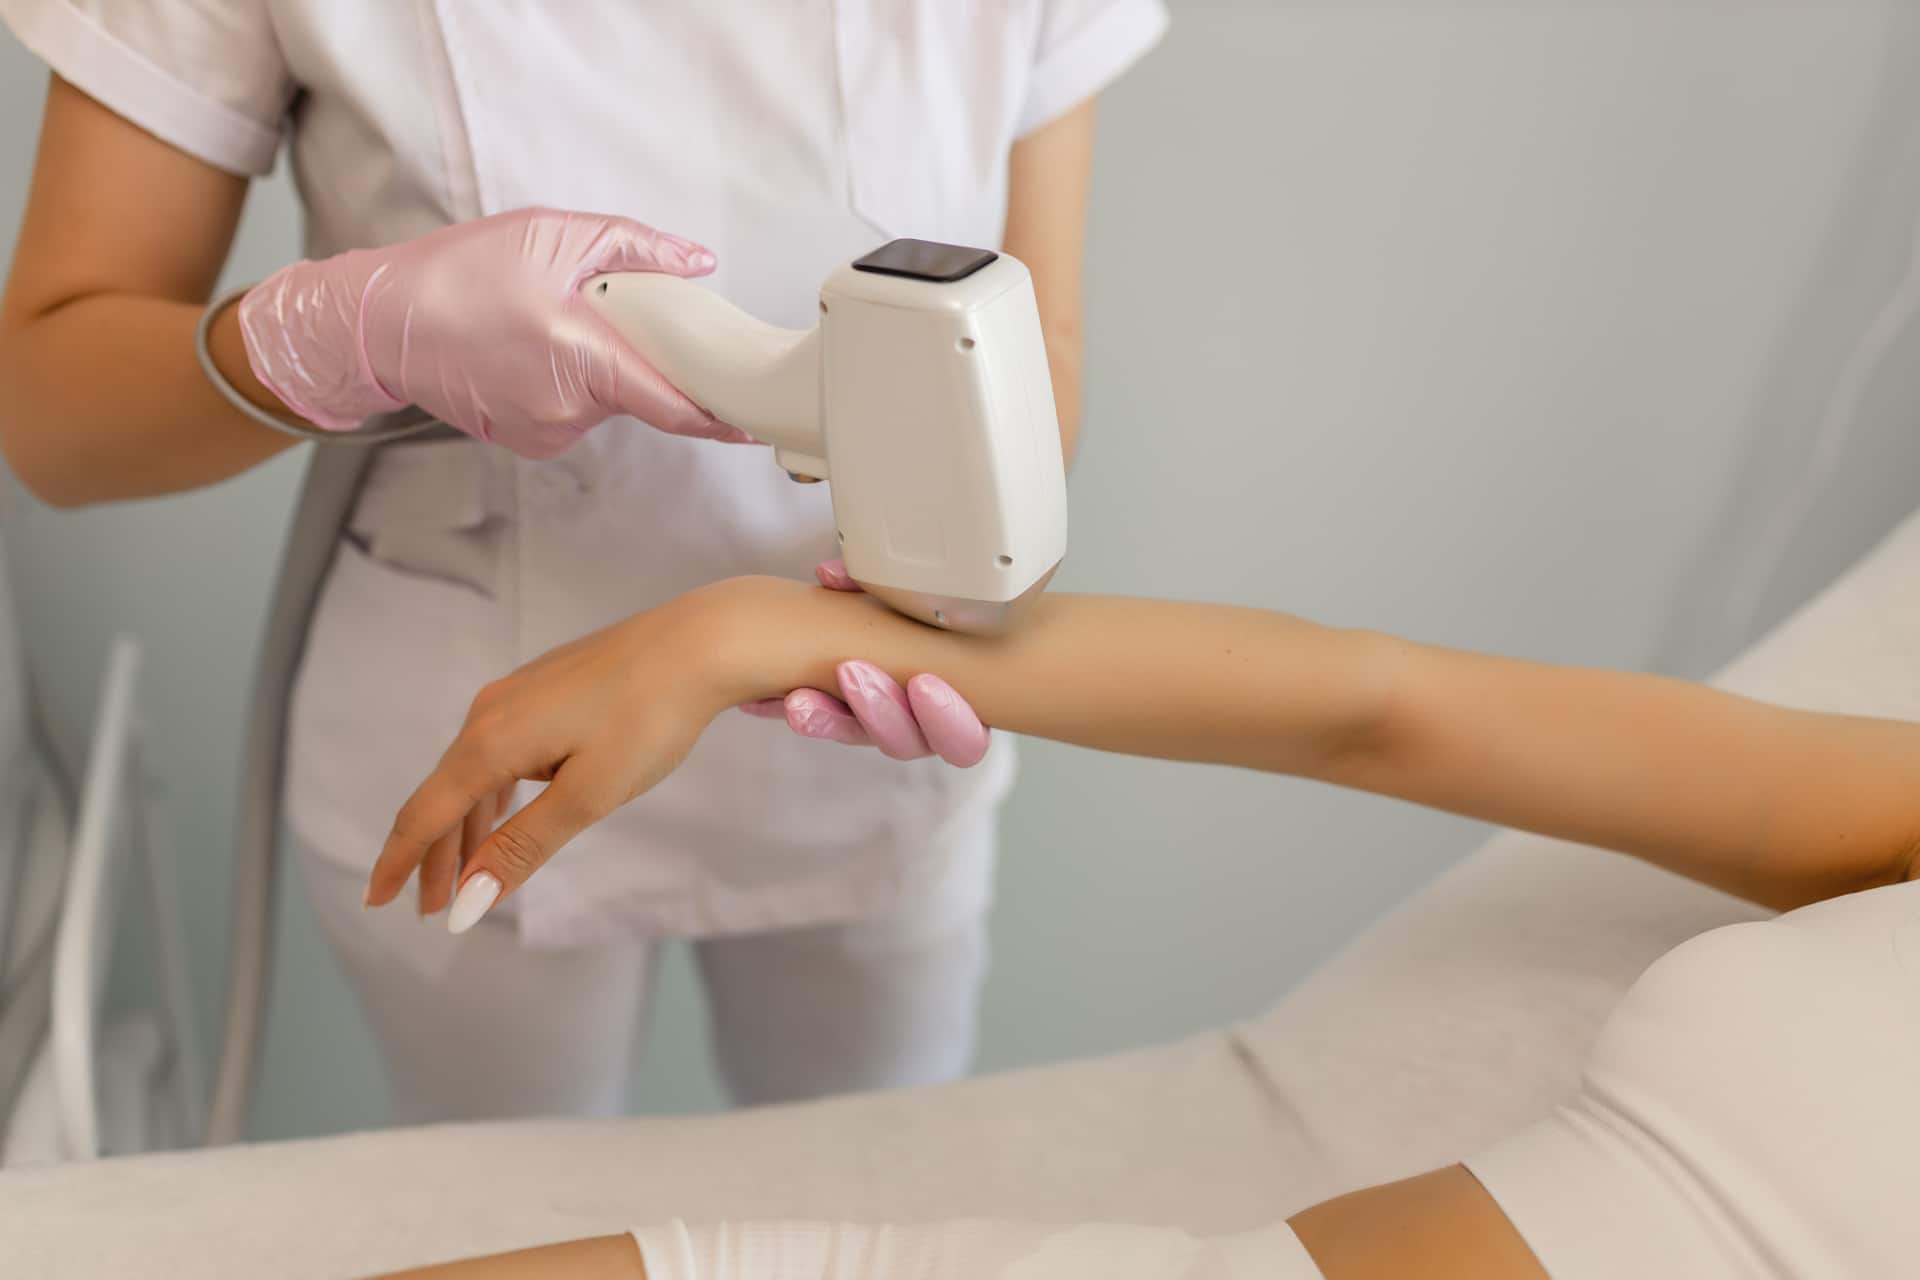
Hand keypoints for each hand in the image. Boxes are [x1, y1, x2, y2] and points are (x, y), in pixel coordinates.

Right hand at [237, 207, 753, 457]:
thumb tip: (698, 264)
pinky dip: (568, 382)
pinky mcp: (526, 441)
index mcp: (584, 360)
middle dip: (640, 357)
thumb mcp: (551, 236)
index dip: (722, 416)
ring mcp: (547, 433)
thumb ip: (635, 249)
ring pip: (605, 400)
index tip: (757, 422)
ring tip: (546, 325)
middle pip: (640, 393)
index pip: (674, 405)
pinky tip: (527, 351)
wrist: (378, 322)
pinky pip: (572, 411)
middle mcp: (570, 410)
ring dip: (598, 367)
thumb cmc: (456, 273)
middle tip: (600, 313)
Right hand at [365, 581, 763, 931]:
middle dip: (435, 856)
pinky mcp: (545, 686)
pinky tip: (503, 808)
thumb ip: (522, 848)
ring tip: (470, 872)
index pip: (424, 815)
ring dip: (467, 825)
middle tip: (433, 909)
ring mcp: (517, 693)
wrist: (699, 642)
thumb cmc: (649, 719)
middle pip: (444, 796)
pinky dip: (494, 791)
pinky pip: (500, 749)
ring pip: (474, 772)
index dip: (399, 863)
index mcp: (491, 743)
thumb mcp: (588, 796)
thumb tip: (466, 904)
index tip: (376, 902)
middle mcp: (490, 713)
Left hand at [738, 561, 990, 766]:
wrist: (864, 613)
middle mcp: (922, 727)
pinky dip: (799, 708)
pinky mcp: (841, 720)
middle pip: (909, 744)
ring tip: (799, 699)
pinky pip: (822, 723)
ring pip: (860, 738)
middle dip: (879, 710)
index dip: (948, 718)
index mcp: (962, 705)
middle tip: (851, 673)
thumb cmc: (923, 606)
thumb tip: (833, 576)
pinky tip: (766, 700)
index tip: (922, 682)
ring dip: (831, 718)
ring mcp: (881, 727)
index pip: (965, 739)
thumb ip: (886, 590)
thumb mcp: (911, 595)